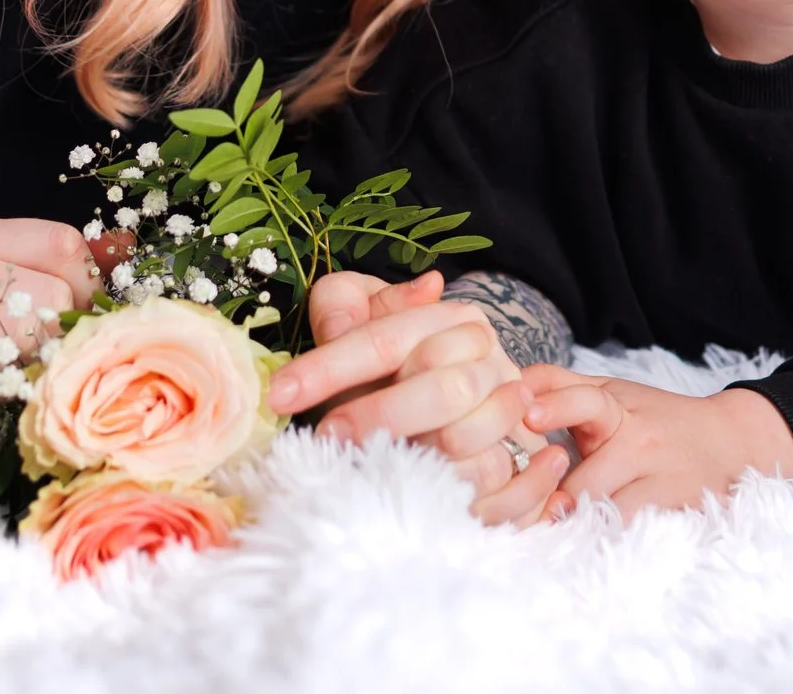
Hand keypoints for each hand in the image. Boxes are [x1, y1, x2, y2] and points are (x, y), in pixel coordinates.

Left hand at [273, 270, 567, 526]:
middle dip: (376, 417)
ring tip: (369, 463)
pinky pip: (487, 481)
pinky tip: (407, 485)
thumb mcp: (364, 315)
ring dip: (410, 455)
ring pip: (464, 438)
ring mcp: (506, 406)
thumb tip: (347, 321)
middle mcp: (486, 357)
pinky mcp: (513, 455)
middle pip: (438, 388)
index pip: (383, 340)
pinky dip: (443, 488)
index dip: (328, 368)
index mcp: (449, 317)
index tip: (279, 396)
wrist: (460, 390)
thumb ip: (344, 305)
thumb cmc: (393, 359)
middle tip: (326, 438)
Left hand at [522, 364, 792, 515]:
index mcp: (617, 407)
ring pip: (602, 508)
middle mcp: (638, 440)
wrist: (730, 442)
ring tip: (541, 527)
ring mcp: (657, 477)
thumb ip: (561, 386)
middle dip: (547, 494)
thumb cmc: (655, 418)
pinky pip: (625, 528)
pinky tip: (578, 539)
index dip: (557, 407)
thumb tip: (510, 382)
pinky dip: (598, 535)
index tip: (529, 415)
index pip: (586, 400)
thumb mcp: (613, 393)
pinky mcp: (672, 507)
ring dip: (570, 520)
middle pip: (583, 476)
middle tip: (513, 505)